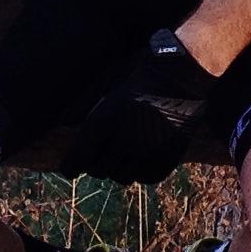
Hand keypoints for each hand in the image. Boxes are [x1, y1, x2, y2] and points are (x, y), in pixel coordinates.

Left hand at [70, 29, 216, 184]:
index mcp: (105, 121)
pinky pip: (143, 177)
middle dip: (96, 162)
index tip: (72, 167)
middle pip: (98, 170)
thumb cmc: (142, 75)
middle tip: (103, 150)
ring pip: (120, 177)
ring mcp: (147, 152)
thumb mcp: (108, 85)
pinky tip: (143, 152)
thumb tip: (65, 126)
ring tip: (124, 149)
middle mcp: (125, 140)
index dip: (72, 166)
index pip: (78, 162)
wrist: (184, 74)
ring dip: (118, 167)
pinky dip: (140, 169)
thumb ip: (85, 108)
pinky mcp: (166, 159)